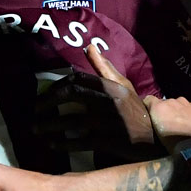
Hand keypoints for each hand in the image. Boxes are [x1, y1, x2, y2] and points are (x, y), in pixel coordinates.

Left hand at [35, 46, 160, 159]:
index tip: (46, 94)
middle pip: (71, 94)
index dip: (57, 85)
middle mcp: (108, 101)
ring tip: (36, 129)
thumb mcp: (124, 85)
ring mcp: (107, 122)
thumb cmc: (135, 110)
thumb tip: (89, 46)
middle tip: (35, 111)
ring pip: (71, 120)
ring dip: (49, 125)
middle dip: (48, 101)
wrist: (154, 137)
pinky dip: (62, 143)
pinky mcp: (107, 141)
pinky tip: (52, 144)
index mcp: (110, 86)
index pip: (77, 78)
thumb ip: (105, 68)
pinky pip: (79, 141)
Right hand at [144, 95, 190, 152]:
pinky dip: (190, 113)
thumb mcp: (158, 135)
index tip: (151, 115)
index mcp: (159, 107)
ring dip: (179, 112)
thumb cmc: (174, 143)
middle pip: (165, 103)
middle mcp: (172, 101)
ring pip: (179, 104)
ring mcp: (186, 103)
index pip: (148, 100)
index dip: (149, 107)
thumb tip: (156, 120)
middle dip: (166, 111)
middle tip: (169, 124)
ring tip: (183, 125)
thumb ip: (156, 122)